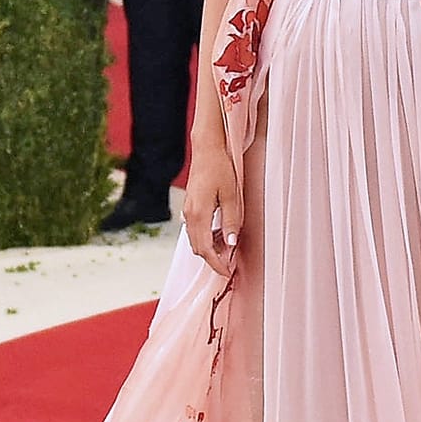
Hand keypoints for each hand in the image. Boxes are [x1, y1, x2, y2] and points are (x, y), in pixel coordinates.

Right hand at [181, 141, 243, 277]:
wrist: (207, 149)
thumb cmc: (220, 168)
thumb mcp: (232, 196)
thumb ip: (231, 221)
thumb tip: (231, 244)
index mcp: (199, 214)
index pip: (205, 249)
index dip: (216, 264)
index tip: (227, 272)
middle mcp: (189, 215)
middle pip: (198, 248)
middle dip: (213, 259)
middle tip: (230, 264)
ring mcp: (188, 210)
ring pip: (195, 240)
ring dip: (209, 249)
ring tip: (227, 250)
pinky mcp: (190, 206)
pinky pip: (195, 230)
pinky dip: (205, 238)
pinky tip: (220, 234)